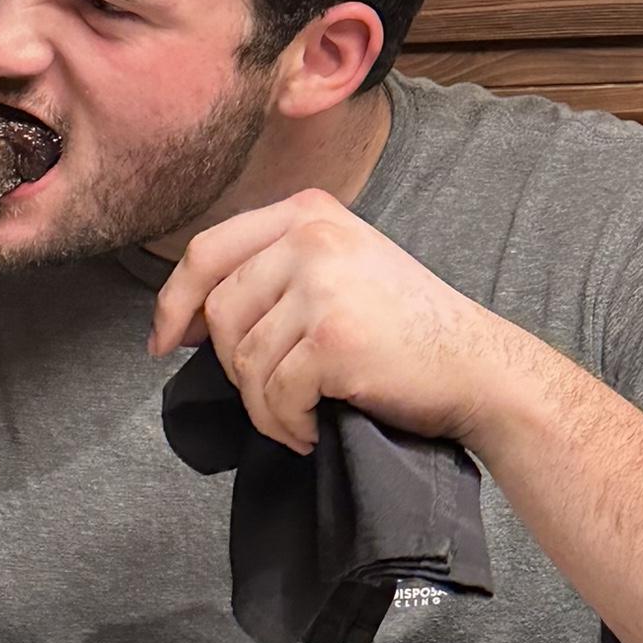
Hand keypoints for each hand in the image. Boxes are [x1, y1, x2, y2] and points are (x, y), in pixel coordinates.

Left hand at [149, 188, 529, 454]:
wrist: (478, 367)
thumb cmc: (402, 328)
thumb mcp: (337, 267)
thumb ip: (268, 272)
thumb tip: (179, 318)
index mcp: (306, 212)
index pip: (207, 250)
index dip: (173, 301)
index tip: (163, 341)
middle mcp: (311, 237)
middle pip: (218, 309)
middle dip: (230, 366)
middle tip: (270, 394)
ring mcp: (322, 285)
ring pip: (242, 359)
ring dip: (264, 405)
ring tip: (300, 414)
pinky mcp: (333, 338)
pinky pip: (274, 395)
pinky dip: (287, 425)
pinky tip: (316, 429)